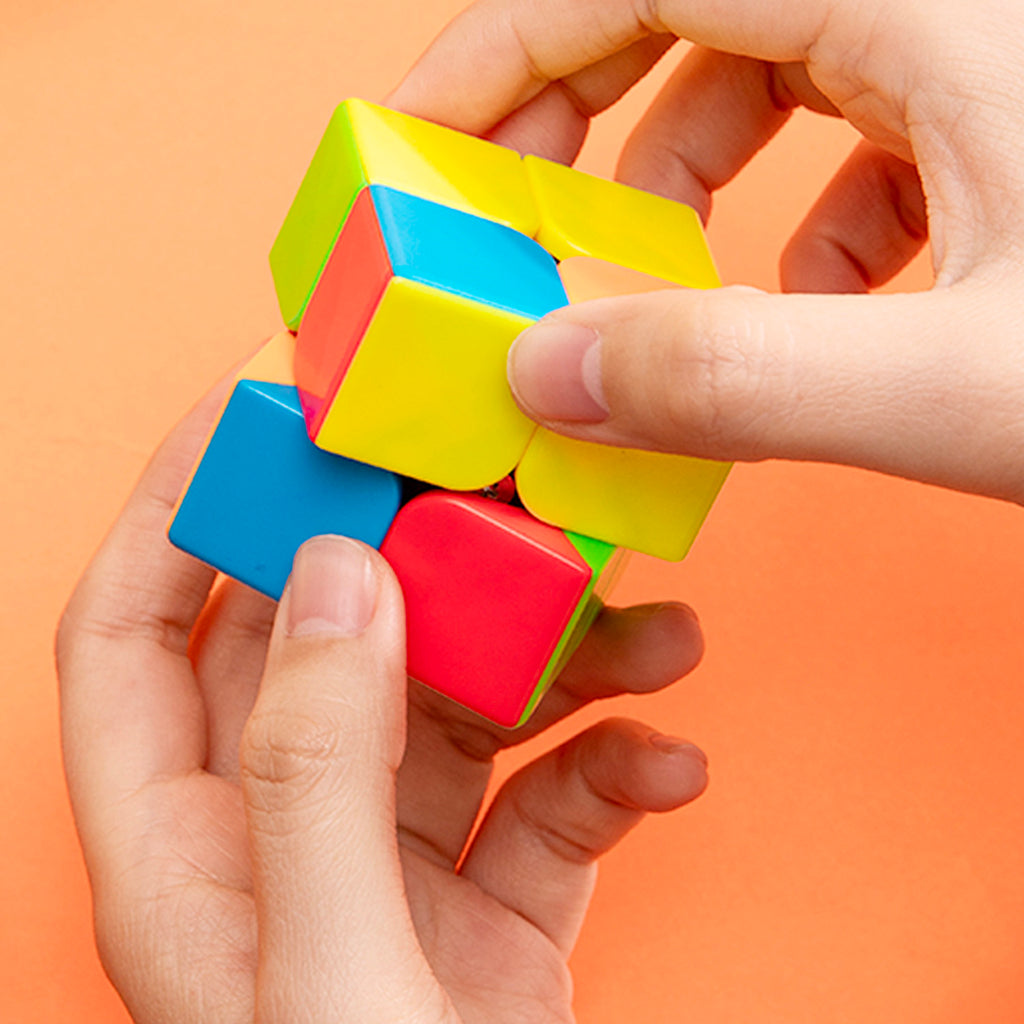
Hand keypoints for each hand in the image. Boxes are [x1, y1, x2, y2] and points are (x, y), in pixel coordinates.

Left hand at [56, 378, 707, 1022]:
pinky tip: (669, 764)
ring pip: (460, 695)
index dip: (174, 504)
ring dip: (557, 651)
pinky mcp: (496, 899)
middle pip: (328, 636)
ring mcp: (395, 863)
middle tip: (490, 468)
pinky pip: (551, 790)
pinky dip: (614, 762)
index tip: (253, 405)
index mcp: (189, 850)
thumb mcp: (331, 982)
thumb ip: (321, 776)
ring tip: (648, 628)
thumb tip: (343, 575)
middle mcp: (286, 833)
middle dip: (411, 545)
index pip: (133, 632)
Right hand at [390, 0, 1023, 505]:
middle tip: (517, 227)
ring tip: (669, 302)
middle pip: (690, 16)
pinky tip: (813, 319)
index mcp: (927, 5)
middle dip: (580, 124)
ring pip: (770, 85)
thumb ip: (743, 381)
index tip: (425, 136)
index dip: (508, 45)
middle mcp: (944, 11)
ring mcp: (976, 67)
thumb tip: (551, 378)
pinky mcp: (998, 133)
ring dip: (686, 195)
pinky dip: (795, 235)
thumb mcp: (956, 384)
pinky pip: (852, 147)